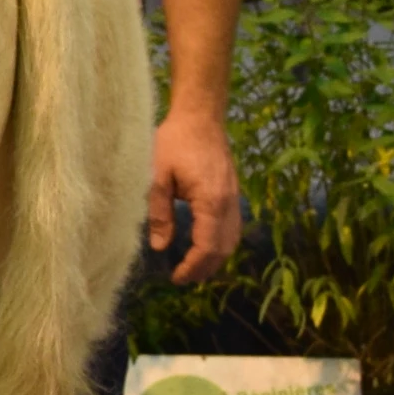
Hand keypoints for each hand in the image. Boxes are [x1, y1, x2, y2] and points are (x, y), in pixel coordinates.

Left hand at [146, 108, 242, 284]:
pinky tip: (206, 245)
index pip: (207, 247)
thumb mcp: (158, 178)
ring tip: (194, 268)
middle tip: (183, 278)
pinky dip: (222, 242)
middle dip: (205, 268)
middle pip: (224, 248)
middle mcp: (229, 204)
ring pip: (232, 239)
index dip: (193, 267)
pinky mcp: (233, 192)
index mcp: (211, 202)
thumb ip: (159, 214)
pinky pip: (233, 226)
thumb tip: (159, 248)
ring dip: (216, 257)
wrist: (200, 116)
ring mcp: (235, 198)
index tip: (176, 278)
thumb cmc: (174, 142)